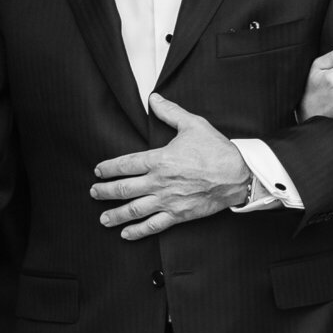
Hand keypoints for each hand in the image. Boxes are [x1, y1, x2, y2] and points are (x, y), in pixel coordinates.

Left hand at [91, 94, 250, 238]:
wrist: (238, 175)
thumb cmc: (217, 150)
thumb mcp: (193, 124)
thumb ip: (170, 112)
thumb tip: (154, 98)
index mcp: (160, 159)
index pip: (125, 164)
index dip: (108, 168)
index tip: (98, 171)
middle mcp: (159, 182)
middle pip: (123, 189)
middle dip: (104, 191)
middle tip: (94, 192)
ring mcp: (167, 200)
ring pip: (134, 210)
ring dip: (115, 215)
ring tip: (103, 218)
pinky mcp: (179, 215)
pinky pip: (153, 225)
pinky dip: (138, 231)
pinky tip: (126, 234)